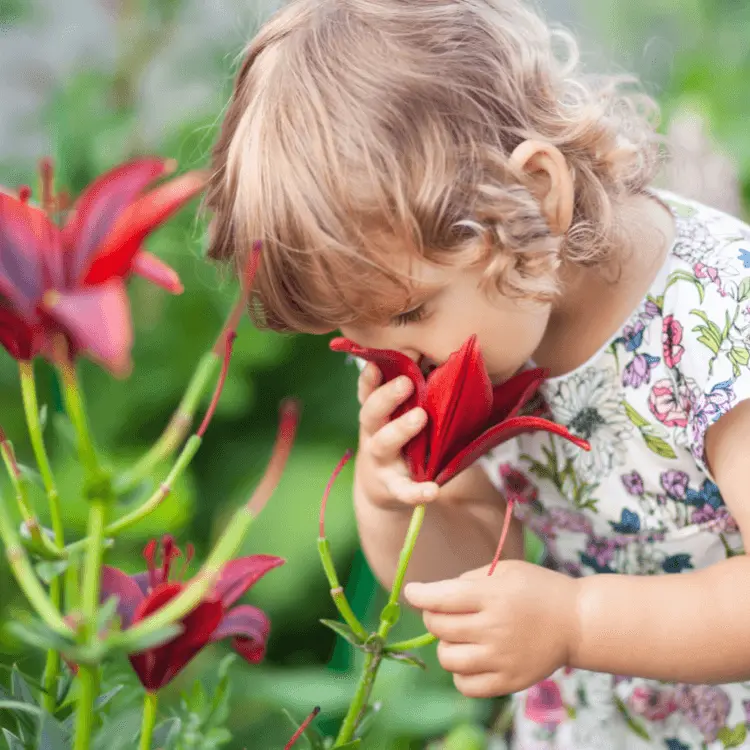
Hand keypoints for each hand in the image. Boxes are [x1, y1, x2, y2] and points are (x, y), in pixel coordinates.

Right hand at [355, 362, 438, 509]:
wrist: (380, 486)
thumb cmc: (398, 438)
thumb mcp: (396, 415)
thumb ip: (412, 391)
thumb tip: (431, 355)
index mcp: (376, 413)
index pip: (368, 391)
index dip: (370, 377)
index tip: (377, 363)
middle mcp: (373, 434)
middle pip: (371, 413)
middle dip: (386, 397)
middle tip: (406, 382)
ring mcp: (381, 461)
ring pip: (384, 443)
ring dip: (400, 429)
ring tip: (421, 417)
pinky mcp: (394, 488)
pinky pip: (404, 490)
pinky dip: (416, 491)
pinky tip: (432, 490)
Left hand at [404, 560, 578, 697]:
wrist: (578, 622)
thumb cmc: (539, 589)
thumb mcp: (506, 570)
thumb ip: (470, 579)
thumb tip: (439, 594)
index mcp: (493, 596)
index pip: (441, 598)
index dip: (419, 594)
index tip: (411, 591)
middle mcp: (494, 629)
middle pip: (439, 627)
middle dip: (433, 616)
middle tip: (445, 611)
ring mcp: (501, 659)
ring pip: (447, 657)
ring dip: (445, 644)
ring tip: (460, 635)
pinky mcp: (509, 682)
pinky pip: (465, 685)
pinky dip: (459, 673)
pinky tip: (470, 658)